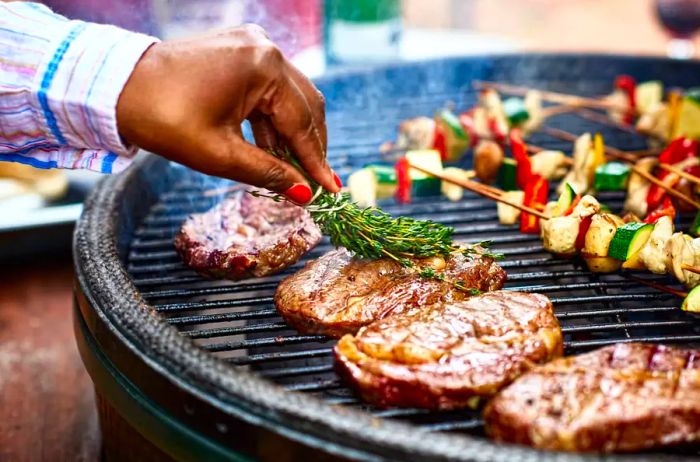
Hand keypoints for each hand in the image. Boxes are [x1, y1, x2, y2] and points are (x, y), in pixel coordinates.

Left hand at [116, 24, 339, 203]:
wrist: (117, 89)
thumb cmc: (164, 119)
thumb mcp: (220, 154)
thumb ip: (268, 173)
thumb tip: (302, 193)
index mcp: (264, 67)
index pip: (302, 122)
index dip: (316, 161)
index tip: (330, 189)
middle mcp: (265, 48)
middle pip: (306, 104)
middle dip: (311, 146)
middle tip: (316, 182)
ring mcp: (252, 45)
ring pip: (289, 96)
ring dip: (292, 134)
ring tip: (293, 171)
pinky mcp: (238, 50)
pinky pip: (269, 87)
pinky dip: (273, 119)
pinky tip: (272, 148)